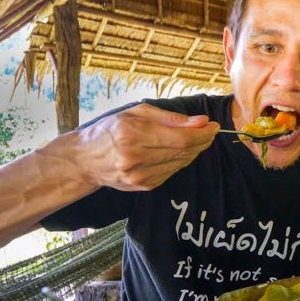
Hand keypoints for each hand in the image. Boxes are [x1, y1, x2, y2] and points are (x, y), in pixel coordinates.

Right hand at [77, 104, 218, 190]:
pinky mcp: (145, 186)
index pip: (180, 139)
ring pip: (180, 163)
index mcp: (133, 135)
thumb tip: (200, 121)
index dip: (202, 134)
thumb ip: (170, 118)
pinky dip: (181, 160)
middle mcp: (136, 159)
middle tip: (210, 130)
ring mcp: (141, 177)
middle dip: (202, 140)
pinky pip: (172, 172)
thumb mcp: (136, 113)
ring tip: (198, 138)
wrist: (86, 160)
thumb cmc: (109, 130)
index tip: (213, 125)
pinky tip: (181, 151)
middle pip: (183, 152)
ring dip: (194, 151)